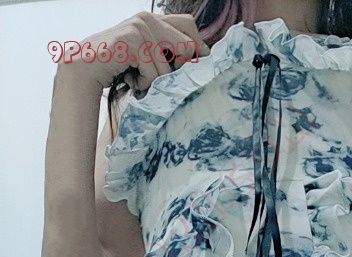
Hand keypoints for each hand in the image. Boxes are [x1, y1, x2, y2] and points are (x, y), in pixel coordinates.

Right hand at [55, 10, 209, 94]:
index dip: (197, 47)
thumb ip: (170, 53)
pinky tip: (128, 77)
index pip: (190, 25)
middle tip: (154, 76)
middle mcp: (148, 18)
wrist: (87, 69)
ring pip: (169, 68)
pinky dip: (143, 83)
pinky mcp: (133, 40)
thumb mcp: (149, 59)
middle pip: (187, 47)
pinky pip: (154, 73)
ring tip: (136, 76)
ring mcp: (140, 26)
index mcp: (155, 19)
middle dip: (176, 71)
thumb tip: (204, 55)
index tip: (192, 67)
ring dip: (154, 81)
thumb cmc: (120, 67)